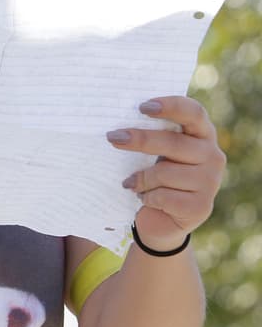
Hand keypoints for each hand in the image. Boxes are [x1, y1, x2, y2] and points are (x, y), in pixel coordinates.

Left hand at [107, 95, 225, 248]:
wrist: (163, 221)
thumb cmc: (156, 178)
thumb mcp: (156, 154)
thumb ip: (153, 137)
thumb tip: (120, 127)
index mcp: (203, 135)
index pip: (193, 112)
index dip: (171, 106)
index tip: (143, 107)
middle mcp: (213, 156)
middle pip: (173, 142)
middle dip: (140, 139)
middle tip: (113, 138)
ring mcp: (210, 182)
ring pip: (165, 172)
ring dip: (141, 178)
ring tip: (131, 183)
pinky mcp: (201, 206)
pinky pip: (163, 196)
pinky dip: (147, 197)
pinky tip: (144, 198)